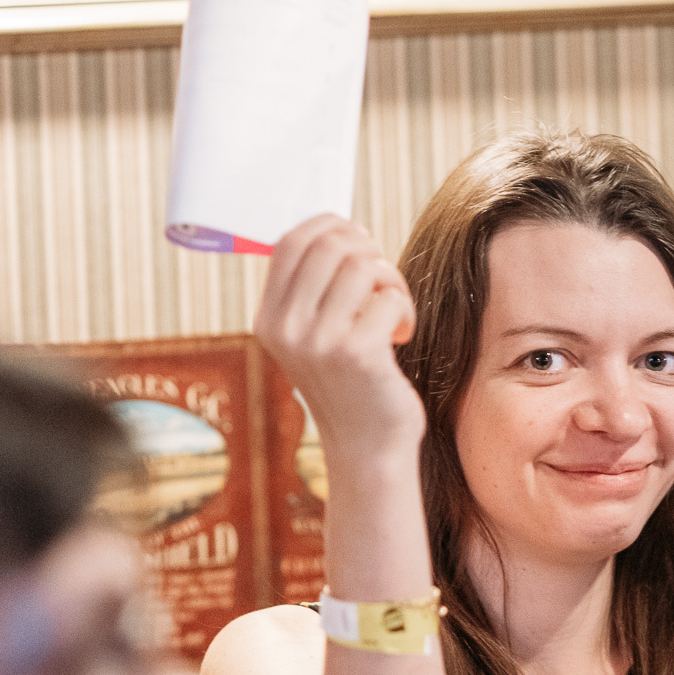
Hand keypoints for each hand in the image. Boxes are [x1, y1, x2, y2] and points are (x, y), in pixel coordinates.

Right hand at [255, 216, 425, 470]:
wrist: (367, 449)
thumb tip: (340, 228)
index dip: (331, 226)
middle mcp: (286, 328)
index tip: (361, 243)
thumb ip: (315, 289)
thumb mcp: (315, 336)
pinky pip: (389, 297)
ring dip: (391, 281)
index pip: (290, 241)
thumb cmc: (352, 384)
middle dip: (370, 251)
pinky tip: (400, 335)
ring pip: (363, 265)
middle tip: (383, 283)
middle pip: (332, 244)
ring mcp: (318, 341)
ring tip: (393, 310)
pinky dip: (405, 309)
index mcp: (269, 319)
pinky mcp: (356, 353)